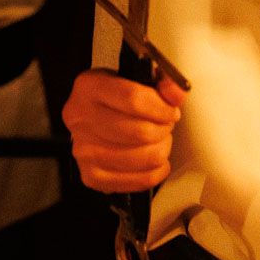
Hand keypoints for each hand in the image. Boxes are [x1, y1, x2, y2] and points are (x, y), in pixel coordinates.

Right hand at [63, 68, 187, 192]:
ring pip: (142, 158)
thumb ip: (162, 81)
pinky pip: (137, 181)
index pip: (133, 99)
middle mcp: (81, 119)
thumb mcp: (137, 77)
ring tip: (159, 140)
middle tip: (166, 125)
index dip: (161, 108)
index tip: (171, 111)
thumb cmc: (117, 97)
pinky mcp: (91, 175)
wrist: (92, 116)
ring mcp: (83, 150)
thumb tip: (178, 93)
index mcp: (90, 87)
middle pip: (139, 132)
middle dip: (163, 129)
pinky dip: (155, 172)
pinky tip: (156, 161)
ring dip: (161, 150)